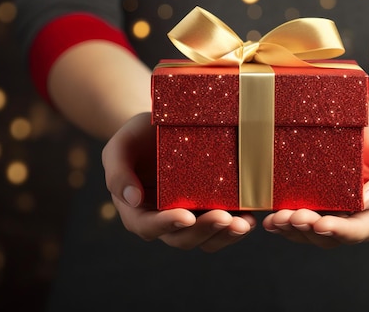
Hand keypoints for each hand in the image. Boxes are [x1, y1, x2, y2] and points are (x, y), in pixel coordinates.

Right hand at [102, 112, 255, 251]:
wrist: (158, 129)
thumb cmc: (135, 137)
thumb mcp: (119, 147)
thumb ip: (117, 171)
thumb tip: (132, 198)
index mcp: (137, 211)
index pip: (149, 226)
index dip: (167, 225)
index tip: (186, 217)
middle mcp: (163, 220)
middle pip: (182, 238)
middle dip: (204, 231)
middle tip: (225, 218)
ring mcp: (189, 217)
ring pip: (206, 238)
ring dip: (225, 235)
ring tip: (244, 224)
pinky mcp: (209, 208)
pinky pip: (223, 226)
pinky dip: (236, 225)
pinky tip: (251, 217)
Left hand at [262, 114, 368, 247]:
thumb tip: (368, 201)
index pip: (360, 230)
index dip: (339, 231)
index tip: (320, 223)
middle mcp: (355, 221)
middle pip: (330, 236)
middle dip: (308, 230)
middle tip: (290, 217)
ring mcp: (334, 216)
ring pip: (311, 234)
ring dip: (292, 230)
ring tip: (277, 219)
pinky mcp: (317, 207)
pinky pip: (300, 222)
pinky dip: (285, 224)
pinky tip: (271, 219)